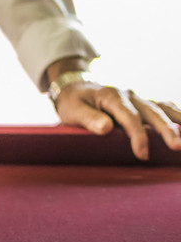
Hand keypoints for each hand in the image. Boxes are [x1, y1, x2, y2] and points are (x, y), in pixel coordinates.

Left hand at [53, 80, 180, 160]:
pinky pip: (164, 108)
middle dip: (166, 129)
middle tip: (177, 146)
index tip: (142, 153)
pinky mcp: (144, 104)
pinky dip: (177, 115)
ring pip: (162, 109)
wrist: (76, 88)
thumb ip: (88, 118)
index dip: (137, 134)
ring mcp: (138, 99)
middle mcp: (129, 95)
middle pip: (151, 111)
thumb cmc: (74, 102)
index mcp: (111, 95)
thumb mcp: (72, 109)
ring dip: (176, 122)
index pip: (129, 116)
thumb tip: (106, 128)